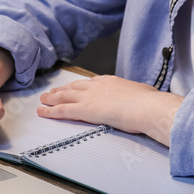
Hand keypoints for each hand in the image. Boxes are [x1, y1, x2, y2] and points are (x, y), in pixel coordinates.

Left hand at [37, 75, 182, 145]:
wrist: (147, 107)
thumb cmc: (150, 103)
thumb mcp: (143, 94)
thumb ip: (137, 96)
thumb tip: (142, 98)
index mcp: (111, 81)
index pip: (90, 82)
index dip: (79, 85)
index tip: (74, 87)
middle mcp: (97, 86)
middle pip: (74, 87)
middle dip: (62, 90)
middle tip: (52, 92)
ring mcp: (90, 97)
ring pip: (65, 96)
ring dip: (52, 98)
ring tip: (43, 100)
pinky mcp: (85, 110)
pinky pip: (63, 110)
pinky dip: (51, 111)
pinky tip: (43, 112)